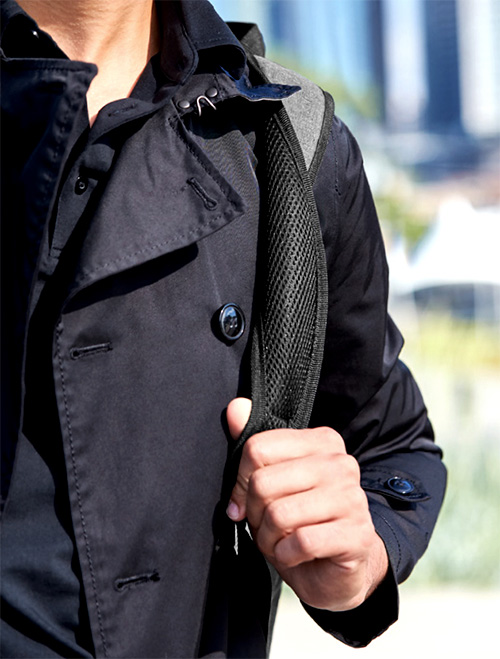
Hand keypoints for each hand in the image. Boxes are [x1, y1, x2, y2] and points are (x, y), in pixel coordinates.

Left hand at [226, 398, 388, 611]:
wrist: (336, 569)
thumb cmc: (299, 521)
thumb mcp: (272, 482)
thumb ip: (255, 446)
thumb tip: (236, 408)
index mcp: (322, 441)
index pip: (258, 448)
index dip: (242, 482)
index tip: (248, 500)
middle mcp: (341, 463)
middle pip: (263, 482)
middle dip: (255, 514)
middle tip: (266, 525)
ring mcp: (353, 497)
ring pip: (280, 514)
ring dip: (268, 539)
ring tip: (279, 541)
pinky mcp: (357, 534)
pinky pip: (301, 542)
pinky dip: (286, 555)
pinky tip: (294, 554)